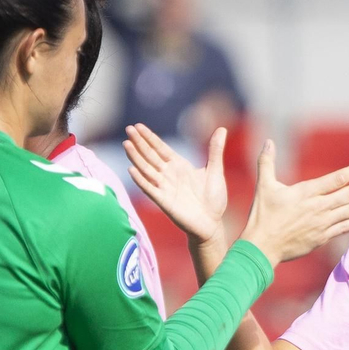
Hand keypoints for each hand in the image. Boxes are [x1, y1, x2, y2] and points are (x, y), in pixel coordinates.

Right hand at [124, 123, 228, 244]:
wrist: (212, 223)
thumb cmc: (214, 199)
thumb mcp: (215, 171)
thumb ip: (215, 150)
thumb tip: (222, 128)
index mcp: (180, 166)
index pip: (161, 148)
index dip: (150, 137)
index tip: (138, 126)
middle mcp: (169, 175)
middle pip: (151, 155)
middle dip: (140, 142)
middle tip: (128, 128)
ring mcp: (165, 187)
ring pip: (147, 169)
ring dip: (136, 157)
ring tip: (126, 144)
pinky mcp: (164, 201)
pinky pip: (149, 189)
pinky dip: (141, 180)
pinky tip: (131, 169)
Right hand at [239, 141, 348, 267]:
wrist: (262, 247)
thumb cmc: (262, 216)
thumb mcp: (263, 186)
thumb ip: (267, 162)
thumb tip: (268, 141)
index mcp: (304, 193)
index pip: (332, 181)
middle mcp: (316, 208)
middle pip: (345, 196)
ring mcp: (320, 224)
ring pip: (347, 211)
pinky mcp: (321, 238)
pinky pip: (343, 227)